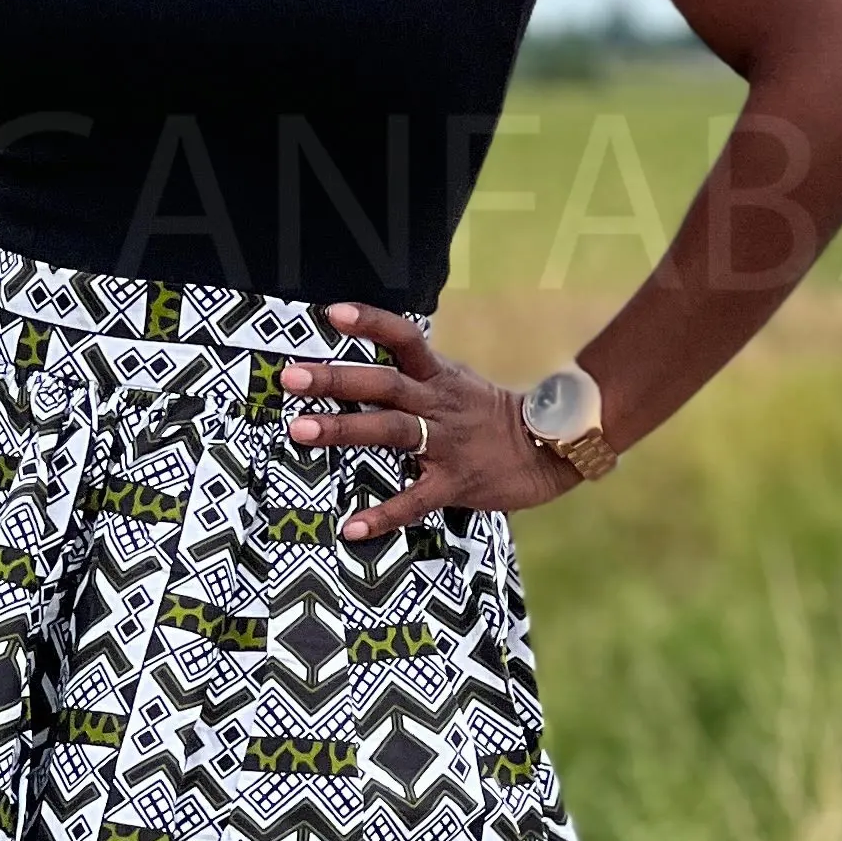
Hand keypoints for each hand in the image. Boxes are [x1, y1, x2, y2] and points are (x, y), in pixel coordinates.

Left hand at [280, 303, 583, 543]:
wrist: (550, 450)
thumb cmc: (493, 417)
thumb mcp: (457, 382)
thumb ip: (418, 373)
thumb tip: (376, 357)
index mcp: (440, 377)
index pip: (404, 338)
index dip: (370, 323)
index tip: (331, 313)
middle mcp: (439, 404)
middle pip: (384, 384)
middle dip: (335, 380)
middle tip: (291, 377)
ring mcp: (447, 443)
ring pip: (392, 431)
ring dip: (344, 429)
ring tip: (300, 430)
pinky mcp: (455, 483)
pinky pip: (415, 500)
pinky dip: (383, 515)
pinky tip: (351, 527)